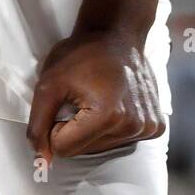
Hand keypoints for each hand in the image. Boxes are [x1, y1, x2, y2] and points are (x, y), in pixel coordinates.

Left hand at [27, 28, 164, 162]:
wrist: (117, 34)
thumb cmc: (81, 55)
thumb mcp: (48, 83)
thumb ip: (38, 124)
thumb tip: (42, 160)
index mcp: (107, 116)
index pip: (63, 148)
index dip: (56, 125)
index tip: (65, 101)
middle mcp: (133, 126)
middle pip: (84, 151)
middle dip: (75, 129)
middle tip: (82, 98)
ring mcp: (148, 127)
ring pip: (101, 148)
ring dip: (93, 128)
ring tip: (99, 98)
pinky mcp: (156, 127)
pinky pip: (122, 141)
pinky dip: (113, 128)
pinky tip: (115, 103)